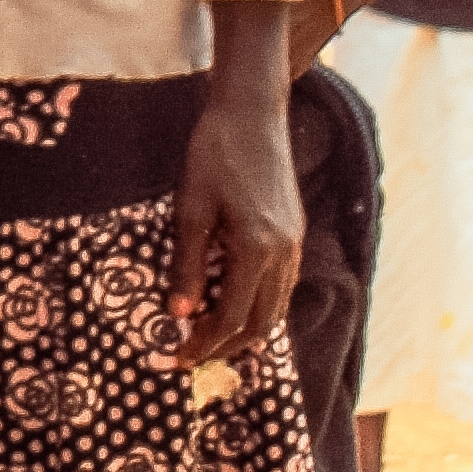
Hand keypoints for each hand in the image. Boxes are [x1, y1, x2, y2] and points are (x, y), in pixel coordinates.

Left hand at [172, 67, 301, 364]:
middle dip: (227, 346)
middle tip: (193, 358)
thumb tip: (180, 314)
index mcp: (258, 249)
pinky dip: (261, 305)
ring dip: (247, 329)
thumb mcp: (190, 209)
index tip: (179, 357)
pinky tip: (236, 306)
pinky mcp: (293, 232)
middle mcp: (284, 252)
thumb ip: (188, 264)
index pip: (233, 316)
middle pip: (261, 321)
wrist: (251, 113)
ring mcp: (294, 243)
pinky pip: (281, 284)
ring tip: (212, 341)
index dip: (205, 342)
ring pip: (276, 305)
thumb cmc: (213, 154)